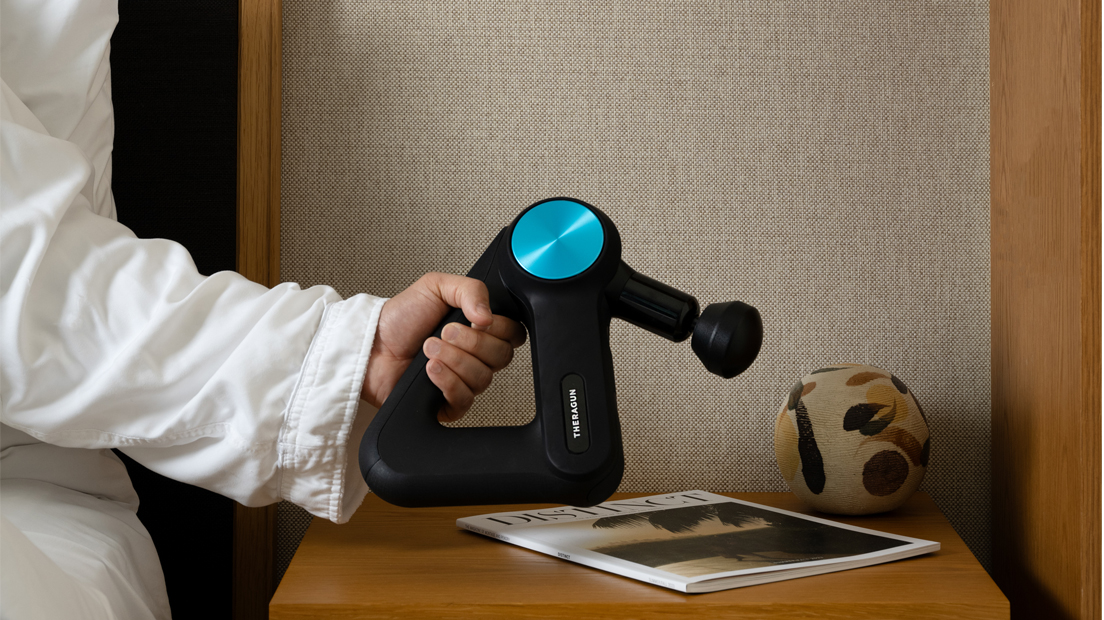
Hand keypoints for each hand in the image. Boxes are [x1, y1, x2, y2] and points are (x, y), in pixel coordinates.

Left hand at [361, 272, 526, 421]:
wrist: (370, 347)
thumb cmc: (399, 319)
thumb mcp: (435, 287)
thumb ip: (471, 289)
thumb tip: (490, 316)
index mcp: (479, 328)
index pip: (513, 334)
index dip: (499, 328)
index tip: (476, 319)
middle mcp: (475, 355)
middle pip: (502, 357)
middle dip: (472, 342)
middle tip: (445, 332)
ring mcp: (463, 379)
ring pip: (483, 378)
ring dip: (455, 360)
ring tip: (430, 349)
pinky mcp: (448, 402)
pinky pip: (465, 398)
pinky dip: (448, 381)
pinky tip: (431, 370)